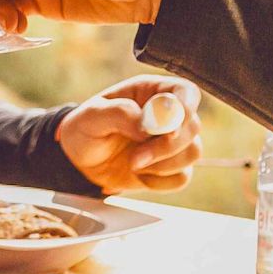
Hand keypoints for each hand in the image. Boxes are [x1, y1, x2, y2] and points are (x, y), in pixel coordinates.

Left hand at [59, 76, 202, 195]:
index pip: (186, 92)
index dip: (184, 109)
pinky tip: (139, 175)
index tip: (166, 130)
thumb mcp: (92, 115)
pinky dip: (160, 182)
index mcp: (152, 92)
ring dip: (163, 165)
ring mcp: (171, 141)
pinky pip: (182, 177)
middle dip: (166, 146)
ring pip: (193, 152)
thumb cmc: (86, 128)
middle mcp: (167, 115)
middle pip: (193, 126)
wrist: (79, 160)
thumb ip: (120, 112)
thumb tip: (148, 126)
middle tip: (135, 158)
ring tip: (133, 164)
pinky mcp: (169, 167)